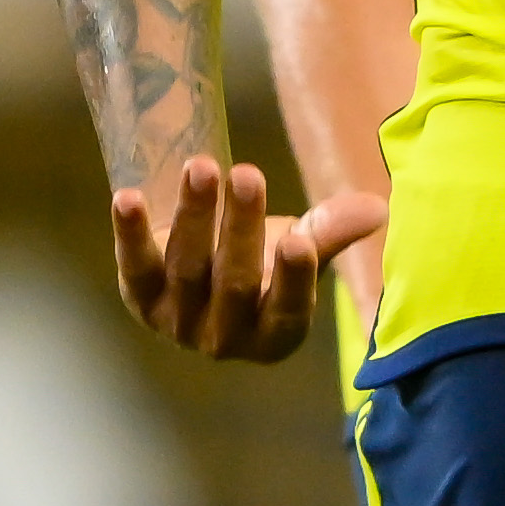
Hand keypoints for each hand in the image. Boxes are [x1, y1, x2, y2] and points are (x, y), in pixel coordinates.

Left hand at [105, 153, 380, 366]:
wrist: (198, 278)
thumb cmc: (261, 264)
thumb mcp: (298, 250)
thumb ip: (331, 231)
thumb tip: (377, 207)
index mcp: (274, 335)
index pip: (287, 313)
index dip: (293, 280)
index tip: (300, 240)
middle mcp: (225, 338)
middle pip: (234, 283)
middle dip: (240, 229)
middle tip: (247, 176)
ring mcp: (178, 322)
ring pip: (187, 268)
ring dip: (194, 216)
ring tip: (202, 167)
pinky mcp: (140, 298)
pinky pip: (135, 266)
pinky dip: (130, 233)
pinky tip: (128, 199)